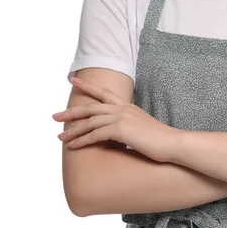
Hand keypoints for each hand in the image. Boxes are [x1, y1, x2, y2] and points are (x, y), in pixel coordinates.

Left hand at [52, 78, 182, 162]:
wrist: (172, 142)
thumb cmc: (158, 138)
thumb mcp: (140, 126)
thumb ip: (127, 124)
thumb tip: (116, 131)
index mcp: (126, 106)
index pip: (103, 92)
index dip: (88, 86)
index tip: (74, 80)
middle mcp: (122, 109)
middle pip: (91, 107)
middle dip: (71, 112)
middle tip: (54, 117)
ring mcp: (121, 117)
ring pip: (90, 122)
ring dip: (73, 130)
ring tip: (59, 137)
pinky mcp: (121, 129)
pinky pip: (95, 134)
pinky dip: (82, 141)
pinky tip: (73, 146)